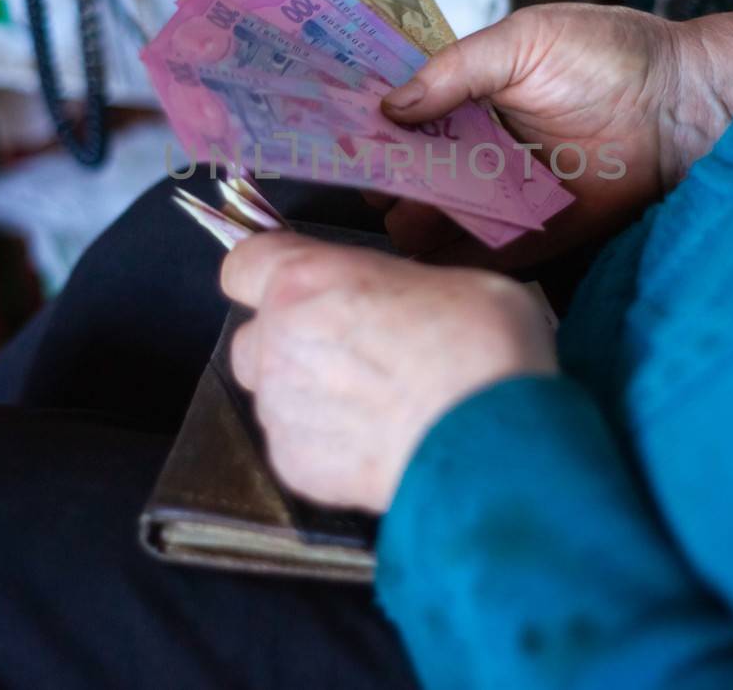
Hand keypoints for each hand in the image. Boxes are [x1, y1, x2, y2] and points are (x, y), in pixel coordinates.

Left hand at [220, 233, 555, 511]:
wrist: (488, 438)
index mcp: (304, 280)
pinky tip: (376, 445)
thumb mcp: (444, 278)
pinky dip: (326, 446)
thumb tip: (394, 308)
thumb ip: (387, 290)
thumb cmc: (479, 342)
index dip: (266, 276)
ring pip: (274, 397)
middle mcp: (277, 341)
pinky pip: (297, 448)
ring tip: (373, 408)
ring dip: (308, 397)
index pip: (243, 266)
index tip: (297, 286)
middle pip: (253, 338)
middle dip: (288, 345)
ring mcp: (281, 409)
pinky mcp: (295, 466)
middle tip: (349, 354)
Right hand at [378, 5, 732, 265]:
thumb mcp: (524, 41)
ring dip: (414, 219)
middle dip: (385, 178)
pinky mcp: (536, 234)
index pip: (403, 116)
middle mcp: (478, 149)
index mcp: (469, 97)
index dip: (370, 126)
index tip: (337, 134)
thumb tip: (390, 103)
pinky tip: (431, 249)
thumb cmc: (611, 54)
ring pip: (439, 217)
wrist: (685, 104)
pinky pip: (486, 253)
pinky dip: (456, 256)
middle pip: (412, 173)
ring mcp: (504, 195)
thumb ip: (455, 70)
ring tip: (402, 212)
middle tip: (369, 179)